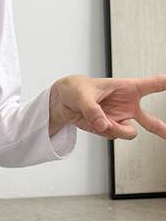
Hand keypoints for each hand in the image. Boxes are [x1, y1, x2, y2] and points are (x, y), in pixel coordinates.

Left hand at [50, 74, 165, 139]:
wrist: (64, 102)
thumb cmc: (77, 89)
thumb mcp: (83, 96)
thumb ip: (93, 110)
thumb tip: (103, 125)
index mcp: (127, 88)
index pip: (153, 85)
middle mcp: (127, 106)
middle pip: (151, 121)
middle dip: (162, 129)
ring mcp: (120, 119)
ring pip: (128, 133)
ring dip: (116, 130)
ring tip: (102, 122)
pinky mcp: (110, 129)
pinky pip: (111, 136)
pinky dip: (102, 132)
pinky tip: (95, 122)